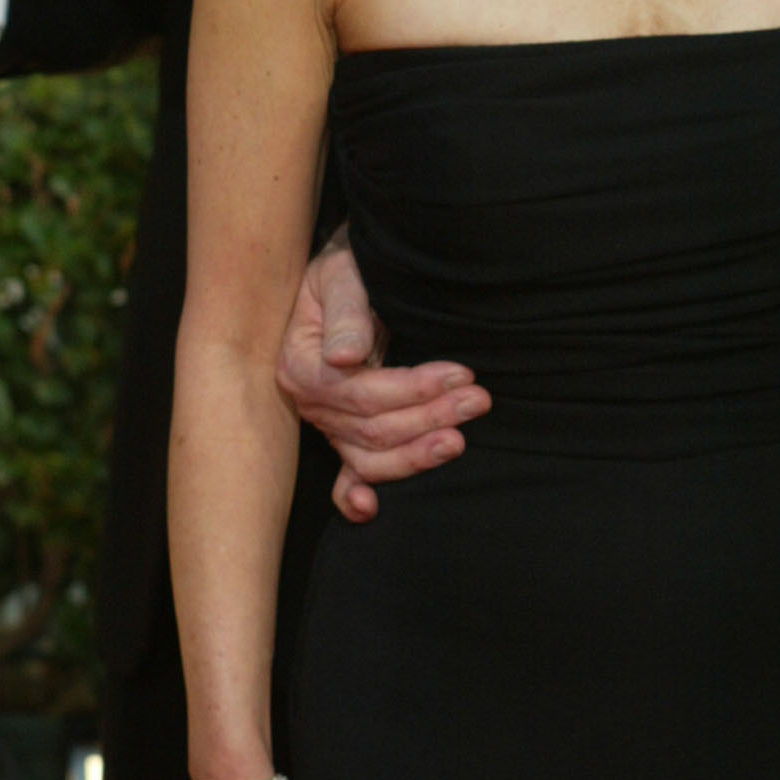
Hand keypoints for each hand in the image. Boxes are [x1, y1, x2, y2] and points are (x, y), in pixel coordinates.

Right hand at [277, 226, 490, 522]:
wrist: (346, 276)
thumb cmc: (345, 270)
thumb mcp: (342, 275)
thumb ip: (346, 313)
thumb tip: (345, 355)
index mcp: (301, 365)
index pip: (359, 393)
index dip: (412, 389)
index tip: (461, 373)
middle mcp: (309, 402)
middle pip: (371, 427)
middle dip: (429, 417)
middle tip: (478, 400)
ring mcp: (327, 422)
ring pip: (370, 456)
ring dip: (416, 453)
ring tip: (460, 439)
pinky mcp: (345, 432)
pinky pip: (349, 471)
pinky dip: (356, 495)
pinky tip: (372, 510)